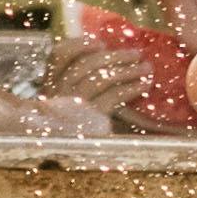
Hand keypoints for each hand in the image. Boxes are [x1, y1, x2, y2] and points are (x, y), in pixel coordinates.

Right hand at [42, 27, 158, 126]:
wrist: (72, 154)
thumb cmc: (75, 126)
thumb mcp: (69, 101)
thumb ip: (80, 80)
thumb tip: (107, 56)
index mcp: (50, 85)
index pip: (58, 56)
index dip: (79, 45)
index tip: (100, 43)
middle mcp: (58, 92)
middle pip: (86, 64)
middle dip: (114, 56)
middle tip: (136, 53)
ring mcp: (73, 105)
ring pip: (101, 78)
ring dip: (127, 70)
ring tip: (146, 67)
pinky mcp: (90, 118)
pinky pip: (113, 96)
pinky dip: (131, 87)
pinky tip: (144, 84)